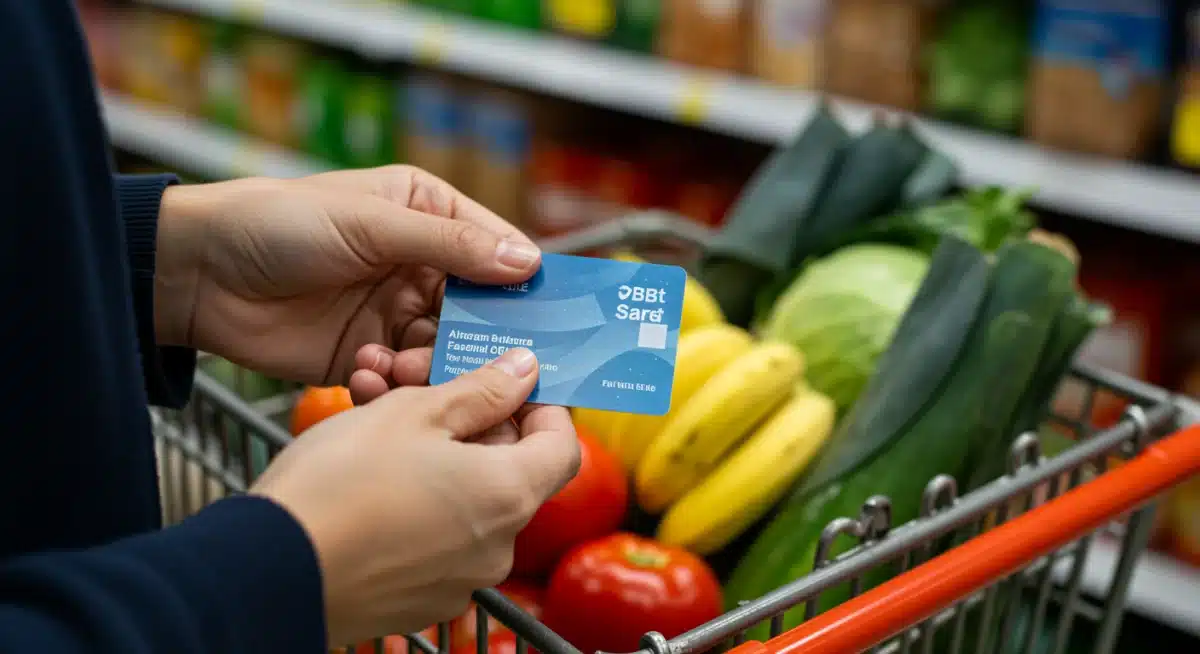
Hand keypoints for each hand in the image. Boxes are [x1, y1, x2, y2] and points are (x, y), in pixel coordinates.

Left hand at [153, 166, 540, 385]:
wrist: (198, 274)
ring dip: (435, 365)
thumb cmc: (281, 224)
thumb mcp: (372, 224)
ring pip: (447, 350)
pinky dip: (395, 383)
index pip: (498, 251)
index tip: (555, 322)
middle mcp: (421, 265)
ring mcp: (395, 314)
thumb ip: (450, 246)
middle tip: (496, 367)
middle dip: (485, 338)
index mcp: (429, 215)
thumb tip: (528, 263)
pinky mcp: (367, 357)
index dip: (527, 285)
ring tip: (403, 367)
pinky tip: (366, 374)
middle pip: (482, 310)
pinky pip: (405, 379)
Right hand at [249, 348, 580, 645]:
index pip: (562, 445)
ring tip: (384, 423)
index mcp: (508, 494)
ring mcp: (460, 580)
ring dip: (441, 458)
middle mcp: (497, 546)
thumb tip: (524, 371)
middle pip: (512, 471)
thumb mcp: (412, 413)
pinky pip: (438, 538)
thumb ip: (480, 390)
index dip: (541, 407)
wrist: (266, 572)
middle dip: (476, 425)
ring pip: (469, 501)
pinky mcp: (420, 600)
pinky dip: (420, 502)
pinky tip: (372, 478)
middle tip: (428, 391)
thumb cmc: (339, 483)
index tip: (509, 384)